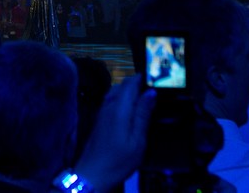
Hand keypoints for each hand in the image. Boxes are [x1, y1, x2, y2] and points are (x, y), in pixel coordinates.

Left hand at [74, 75, 155, 190]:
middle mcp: (108, 106)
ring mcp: (102, 113)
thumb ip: (142, 114)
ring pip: (115, 93)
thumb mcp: (137, 140)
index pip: (129, 84)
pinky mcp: (99, 120)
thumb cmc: (119, 159)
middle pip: (121, 86)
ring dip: (128, 91)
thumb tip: (150, 91)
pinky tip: (130, 109)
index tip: (156, 76)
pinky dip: (122, 100)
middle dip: (136, 83)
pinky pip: (111, 102)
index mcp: (119, 108)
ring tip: (144, 97)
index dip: (141, 77)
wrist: (93, 173)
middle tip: (154, 87)